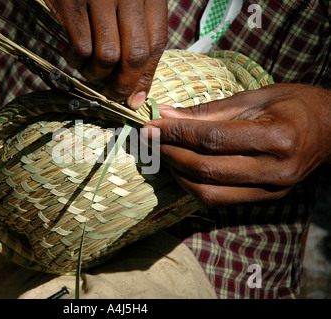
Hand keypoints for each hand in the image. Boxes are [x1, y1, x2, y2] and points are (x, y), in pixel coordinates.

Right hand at [45, 0, 167, 108]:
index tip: (136, 98)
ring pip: (107, 57)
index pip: (157, 44)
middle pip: (134, 56)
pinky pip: (81, 47)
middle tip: (112, 94)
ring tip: (89, 70)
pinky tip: (72, 55)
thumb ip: (139, 28)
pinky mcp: (72, 2)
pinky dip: (77, 61)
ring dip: (96, 74)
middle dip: (123, 85)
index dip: (147, 77)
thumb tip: (137, 80)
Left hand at [142, 84, 330, 206]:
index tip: (151, 125)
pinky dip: (194, 186)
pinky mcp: (266, 200)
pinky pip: (219, 200)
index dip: (176, 133)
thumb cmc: (295, 105)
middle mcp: (275, 170)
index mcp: (278, 136)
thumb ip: (209, 110)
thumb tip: (165, 114)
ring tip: (163, 153)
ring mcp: (271, 190)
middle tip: (150, 139)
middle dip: (171, 154)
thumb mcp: (254, 97)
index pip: (213, 138)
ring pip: (209, 192)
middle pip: (208, 169)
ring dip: (178, 174)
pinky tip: (183, 168)